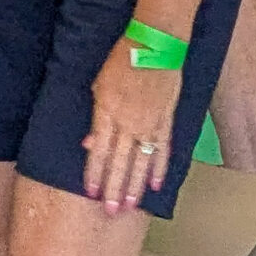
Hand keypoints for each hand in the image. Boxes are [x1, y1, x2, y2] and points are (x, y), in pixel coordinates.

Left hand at [83, 36, 180, 214]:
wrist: (155, 43)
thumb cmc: (121, 57)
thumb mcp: (99, 83)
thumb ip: (96, 116)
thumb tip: (89, 143)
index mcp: (108, 111)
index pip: (100, 150)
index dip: (95, 174)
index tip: (90, 194)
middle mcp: (129, 122)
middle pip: (120, 162)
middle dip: (114, 189)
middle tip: (110, 212)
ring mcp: (149, 123)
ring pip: (141, 162)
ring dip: (135, 186)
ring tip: (130, 206)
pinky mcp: (166, 120)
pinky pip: (162, 149)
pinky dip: (159, 168)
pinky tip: (155, 186)